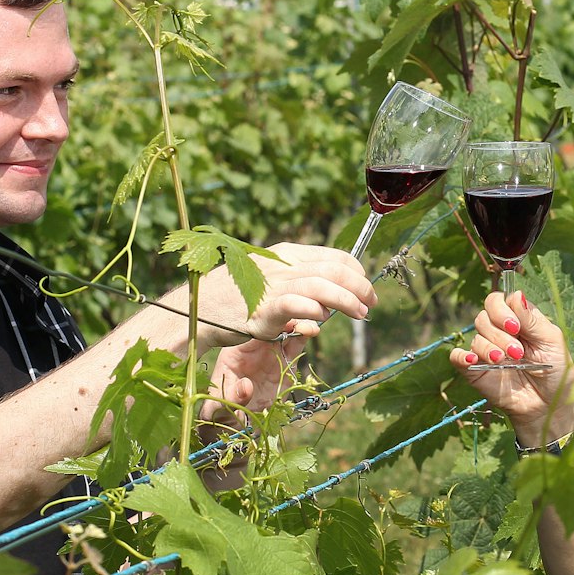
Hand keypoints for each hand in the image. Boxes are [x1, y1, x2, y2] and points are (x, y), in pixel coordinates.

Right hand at [184, 242, 376, 348]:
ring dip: (347, 300)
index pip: (334, 256)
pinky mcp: (265, 307)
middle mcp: (284, 265)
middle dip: (360, 286)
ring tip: (361, 313)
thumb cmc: (239, 296)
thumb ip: (299, 282)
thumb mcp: (272, 279)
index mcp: (288, 254)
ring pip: (323, 285)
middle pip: (334, 269)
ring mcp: (274, 285)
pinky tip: (323, 320)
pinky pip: (298, 304)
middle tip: (371, 302)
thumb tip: (329, 297)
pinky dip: (316, 310)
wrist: (202, 306)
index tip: (366, 287)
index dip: (357, 272)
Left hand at [197, 328, 305, 433]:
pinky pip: (298, 345)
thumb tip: (247, 386)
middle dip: (285, 314)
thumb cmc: (220, 416)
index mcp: (235, 352)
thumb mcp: (219, 410)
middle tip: (298, 318)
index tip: (275, 318)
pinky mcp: (288, 366)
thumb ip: (231, 399)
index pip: (249, 329)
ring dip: (299, 322)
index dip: (263, 319)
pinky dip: (306, 334)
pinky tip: (313, 330)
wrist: (236, 431)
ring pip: (287, 330)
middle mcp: (255, 348)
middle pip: (271, 323)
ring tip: (309, 327)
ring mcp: (272, 355)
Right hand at [448, 291, 573, 447]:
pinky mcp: (475, 371)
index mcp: (518, 321)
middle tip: (517, 351)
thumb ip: (533, 319)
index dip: (503, 309)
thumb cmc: (556, 372)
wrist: (549, 407)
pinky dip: (462, 356)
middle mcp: (500, 333)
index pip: (499, 301)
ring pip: (476, 336)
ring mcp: (487, 352)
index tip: (516, 326)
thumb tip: (517, 294)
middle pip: (484, 316)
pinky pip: (458, 357)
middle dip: (499, 332)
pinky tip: (475, 361)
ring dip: (490, 347)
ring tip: (508, 362)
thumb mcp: (552, 342)